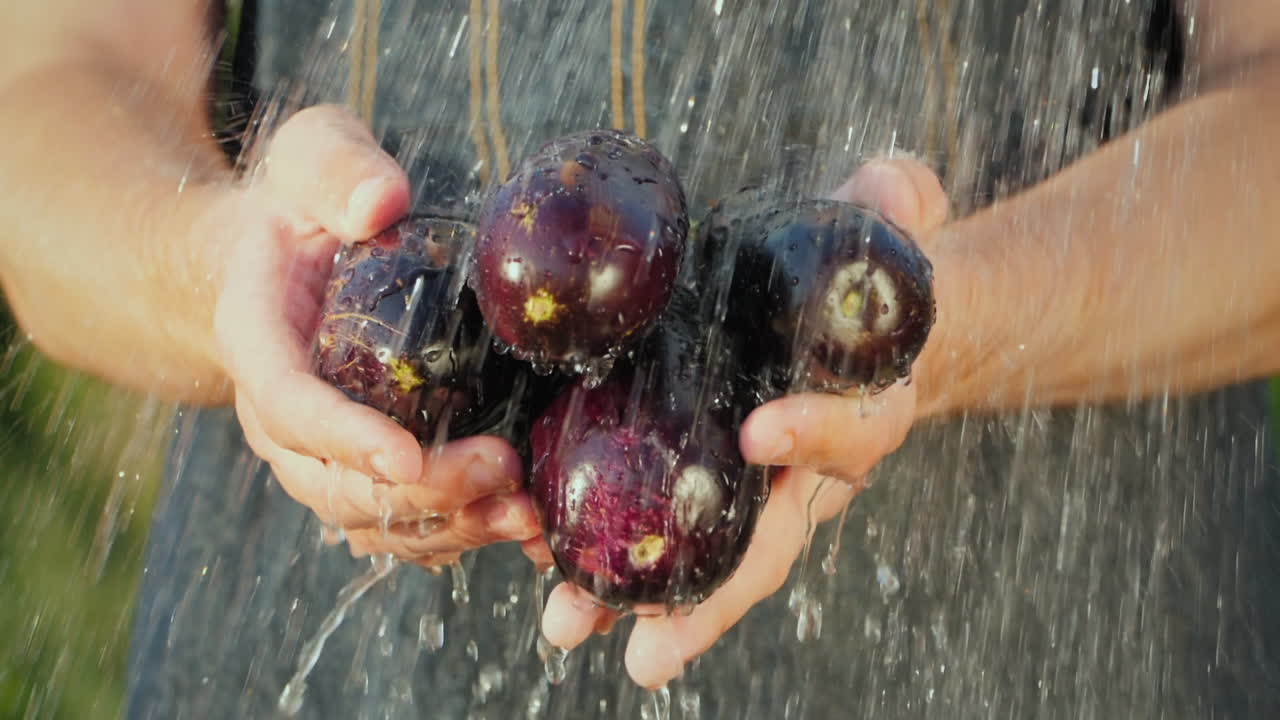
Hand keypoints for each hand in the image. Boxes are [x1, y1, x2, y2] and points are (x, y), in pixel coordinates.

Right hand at [209, 105, 541, 568]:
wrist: (278, 257)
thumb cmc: (300, 203)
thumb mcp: (312, 156)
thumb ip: (338, 170)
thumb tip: (383, 201)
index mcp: (259, 340)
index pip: (290, 404)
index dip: (345, 439)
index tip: (407, 458)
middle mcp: (279, 415)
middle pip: (333, 484)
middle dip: (419, 493)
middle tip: (502, 469)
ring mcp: (319, 451)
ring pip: (369, 519)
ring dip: (447, 527)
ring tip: (526, 516)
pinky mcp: (362, 466)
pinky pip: (398, 523)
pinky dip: (454, 534)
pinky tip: (519, 527)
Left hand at [536, 156, 950, 686]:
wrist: (851, 315)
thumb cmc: (866, 271)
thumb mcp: (896, 217)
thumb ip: (897, 202)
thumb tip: (890, 190)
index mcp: (861, 409)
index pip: (847, 433)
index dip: (811, 435)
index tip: (760, 432)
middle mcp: (806, 469)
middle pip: (763, 544)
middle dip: (706, 597)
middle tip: (643, 644)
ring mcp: (750, 482)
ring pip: (703, 555)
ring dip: (635, 598)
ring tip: (567, 626)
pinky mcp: (699, 471)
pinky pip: (660, 520)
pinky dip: (608, 551)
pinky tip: (545, 570)